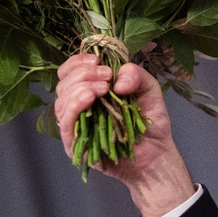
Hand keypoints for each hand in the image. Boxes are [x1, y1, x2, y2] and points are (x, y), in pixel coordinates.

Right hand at [55, 53, 195, 216]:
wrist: (156, 155)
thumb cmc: (150, 124)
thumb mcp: (149, 90)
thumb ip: (136, 75)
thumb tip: (116, 79)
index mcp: (90, 91)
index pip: (70, 72)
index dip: (78, 63)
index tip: (97, 61)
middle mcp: (78, 107)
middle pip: (63, 84)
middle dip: (83, 74)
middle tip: (106, 76)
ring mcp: (75, 126)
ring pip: (61, 101)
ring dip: (80, 88)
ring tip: (104, 88)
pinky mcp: (75, 144)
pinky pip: (66, 122)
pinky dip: (75, 106)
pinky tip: (90, 98)